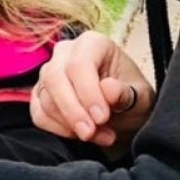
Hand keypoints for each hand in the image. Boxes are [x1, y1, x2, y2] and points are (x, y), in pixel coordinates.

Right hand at [31, 30, 153, 148]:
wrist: (124, 112)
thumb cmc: (132, 98)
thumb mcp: (140, 96)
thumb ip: (125, 93)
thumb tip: (108, 89)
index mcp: (92, 43)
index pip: (80, 65)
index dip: (88, 93)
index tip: (101, 117)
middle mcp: (65, 53)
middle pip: (55, 79)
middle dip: (72, 111)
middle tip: (90, 133)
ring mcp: (48, 73)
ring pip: (46, 99)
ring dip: (70, 124)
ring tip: (99, 135)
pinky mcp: (39, 94)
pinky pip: (39, 114)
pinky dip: (58, 129)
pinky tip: (79, 134)